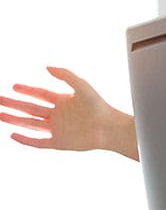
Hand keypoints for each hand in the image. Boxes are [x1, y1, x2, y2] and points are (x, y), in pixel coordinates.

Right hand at [0, 66, 137, 158]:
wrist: (110, 127)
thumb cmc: (99, 106)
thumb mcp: (82, 85)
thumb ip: (65, 75)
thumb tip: (46, 67)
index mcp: (63, 101)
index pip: (40, 95)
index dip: (27, 90)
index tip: (14, 86)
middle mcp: (58, 115)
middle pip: (30, 109)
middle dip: (14, 104)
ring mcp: (57, 129)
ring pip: (30, 124)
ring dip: (14, 119)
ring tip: (0, 114)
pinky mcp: (59, 142)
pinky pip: (38, 142)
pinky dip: (25, 139)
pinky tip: (13, 135)